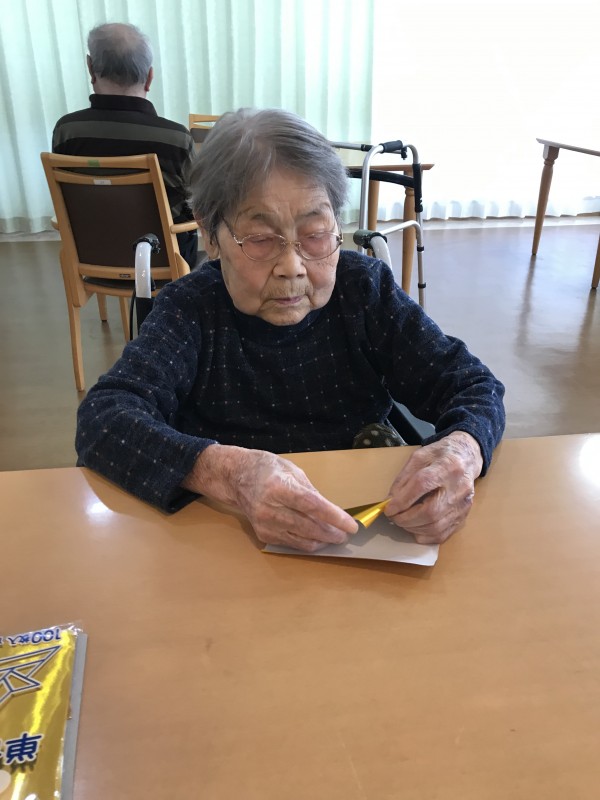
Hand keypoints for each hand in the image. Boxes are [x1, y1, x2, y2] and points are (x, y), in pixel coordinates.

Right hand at [183, 444, 357, 551]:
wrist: (236, 477)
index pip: (312, 506)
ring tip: (334, 536)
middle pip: (309, 527)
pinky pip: (291, 543)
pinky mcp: (263, 534)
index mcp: (279, 487)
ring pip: (302, 540)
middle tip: (345, 534)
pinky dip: (306, 542)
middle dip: (332, 533)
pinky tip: (316, 537)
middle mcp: (269, 508)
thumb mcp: (293, 471)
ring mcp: (264, 524)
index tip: (351, 526)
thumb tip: (331, 512)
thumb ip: (311, 492)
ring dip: (322, 540)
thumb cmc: (267, 469)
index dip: (334, 518)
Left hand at [385, 431, 482, 544]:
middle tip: (393, 517)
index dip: (403, 500)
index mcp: (447, 466)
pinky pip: (444, 534)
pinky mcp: (464, 515)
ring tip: (402, 521)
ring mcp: (464, 504)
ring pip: (436, 526)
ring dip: (413, 528)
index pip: (422, 485)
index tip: (388, 508)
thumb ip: (404, 477)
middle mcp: (459, 486)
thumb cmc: (440, 456)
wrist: (467, 458)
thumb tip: (391, 500)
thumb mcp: (419, 456)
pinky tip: (415, 529)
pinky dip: (426, 535)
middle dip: (406, 518)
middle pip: (431, 511)